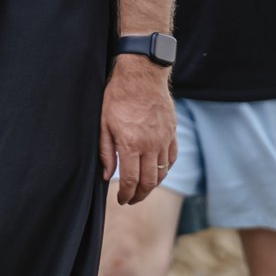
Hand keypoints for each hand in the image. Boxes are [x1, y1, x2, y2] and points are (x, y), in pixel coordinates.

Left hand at [99, 58, 175, 204]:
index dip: (126, 195)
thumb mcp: (103, 123)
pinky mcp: (172, 133)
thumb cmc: (118, 96)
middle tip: (132, 200)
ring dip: (152, 185)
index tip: (122, 200)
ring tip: (143, 188)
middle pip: (149, 181)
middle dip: (140, 195)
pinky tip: (157, 172)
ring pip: (162, 172)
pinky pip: (172, 158)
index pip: (131, 180)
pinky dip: (165, 170)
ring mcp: (164, 140)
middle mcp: (150, 145)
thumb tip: (107, 175)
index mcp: (131, 143)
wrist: (142, 75)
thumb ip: (106, 151)